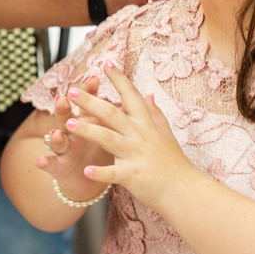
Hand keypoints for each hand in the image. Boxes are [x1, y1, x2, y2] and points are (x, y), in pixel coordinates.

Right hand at [35, 74, 113, 201]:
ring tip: (55, 133)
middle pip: (66, 118)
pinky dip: (44, 162)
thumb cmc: (98, 153)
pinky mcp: (58, 168)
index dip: (89, 92)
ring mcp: (64, 150)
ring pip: (57, 141)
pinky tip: (40, 160)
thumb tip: (130, 92)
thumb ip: (112, 113)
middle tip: (63, 99)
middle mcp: (72, 134)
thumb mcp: (106, 132)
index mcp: (86, 123)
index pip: (87, 104)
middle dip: (64, 109)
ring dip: (56, 136)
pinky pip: (50, 164)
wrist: (87, 183)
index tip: (95, 79)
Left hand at [64, 60, 195, 208]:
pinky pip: (113, 173)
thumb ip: (154, 113)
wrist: (184, 191)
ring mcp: (136, 155)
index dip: (119, 79)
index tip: (106, 62)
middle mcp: (139, 136)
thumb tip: (148, 94)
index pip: (131, 96)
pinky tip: (86, 171)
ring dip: (88, 130)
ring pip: (109, 139)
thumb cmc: (173, 163)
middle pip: (112, 114)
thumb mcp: (166, 133)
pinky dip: (100, 172)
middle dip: (91, 102)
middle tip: (73, 91)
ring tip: (69, 124)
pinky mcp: (133, 175)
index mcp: (145, 124)